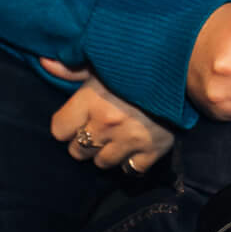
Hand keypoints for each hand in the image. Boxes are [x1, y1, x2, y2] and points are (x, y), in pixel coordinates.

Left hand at [43, 59, 173, 173]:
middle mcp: (106, 124)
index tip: (77, 118)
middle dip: (84, 140)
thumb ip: (73, 68)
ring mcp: (129, 140)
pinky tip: (133, 148)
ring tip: (115, 138)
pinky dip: (130, 162)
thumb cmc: (141, 64)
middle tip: (97, 128)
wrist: (187, 70)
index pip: (59, 130)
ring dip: (106, 152)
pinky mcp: (152, 150)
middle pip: (77, 150)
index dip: (66, 124)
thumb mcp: (105, 62)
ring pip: (102, 163)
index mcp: (91, 100)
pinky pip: (131, 170)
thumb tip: (43, 62)